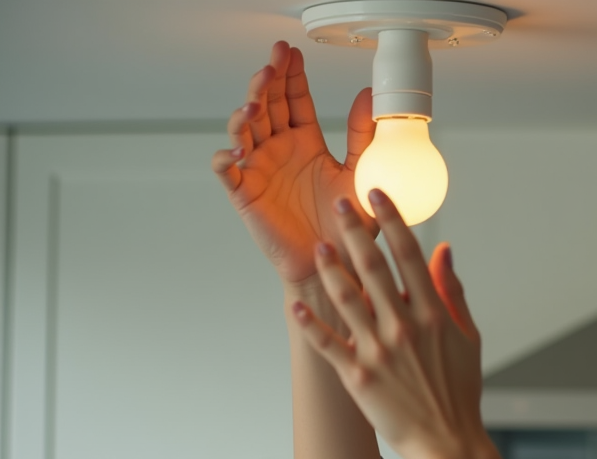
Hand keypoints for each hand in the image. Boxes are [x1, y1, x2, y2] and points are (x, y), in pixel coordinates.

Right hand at [211, 41, 377, 285]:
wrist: (334, 265)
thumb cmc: (347, 226)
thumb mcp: (360, 174)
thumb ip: (362, 136)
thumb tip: (367, 95)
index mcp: (305, 142)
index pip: (293, 99)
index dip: (290, 75)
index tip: (291, 52)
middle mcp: (279, 150)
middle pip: (265, 105)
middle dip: (266, 81)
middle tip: (272, 62)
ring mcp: (259, 169)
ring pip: (242, 129)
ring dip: (245, 112)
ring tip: (256, 104)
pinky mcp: (245, 193)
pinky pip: (225, 170)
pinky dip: (225, 156)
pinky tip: (238, 149)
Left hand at [291, 189, 486, 458]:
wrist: (448, 441)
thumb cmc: (460, 390)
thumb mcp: (468, 336)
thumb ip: (452, 290)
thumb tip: (443, 250)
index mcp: (434, 313)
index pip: (409, 255)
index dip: (391, 220)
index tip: (376, 196)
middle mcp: (405, 326)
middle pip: (373, 268)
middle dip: (353, 232)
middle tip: (337, 206)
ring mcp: (379, 351)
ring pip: (346, 299)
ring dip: (329, 270)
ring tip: (317, 248)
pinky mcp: (358, 376)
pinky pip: (327, 344)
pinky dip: (310, 324)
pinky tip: (295, 305)